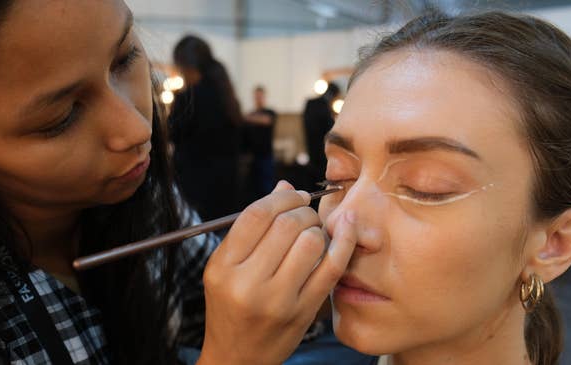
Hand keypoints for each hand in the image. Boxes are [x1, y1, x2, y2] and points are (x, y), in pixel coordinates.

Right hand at [197, 180, 356, 364]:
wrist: (238, 358)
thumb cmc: (231, 306)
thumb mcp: (225, 268)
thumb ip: (251, 228)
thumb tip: (286, 186)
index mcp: (223, 267)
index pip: (257, 214)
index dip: (281, 197)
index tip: (293, 195)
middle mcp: (248, 283)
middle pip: (287, 225)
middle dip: (302, 211)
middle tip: (304, 215)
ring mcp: (278, 300)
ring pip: (311, 241)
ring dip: (318, 227)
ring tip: (314, 232)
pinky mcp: (304, 312)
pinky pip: (333, 267)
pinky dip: (345, 241)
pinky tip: (347, 227)